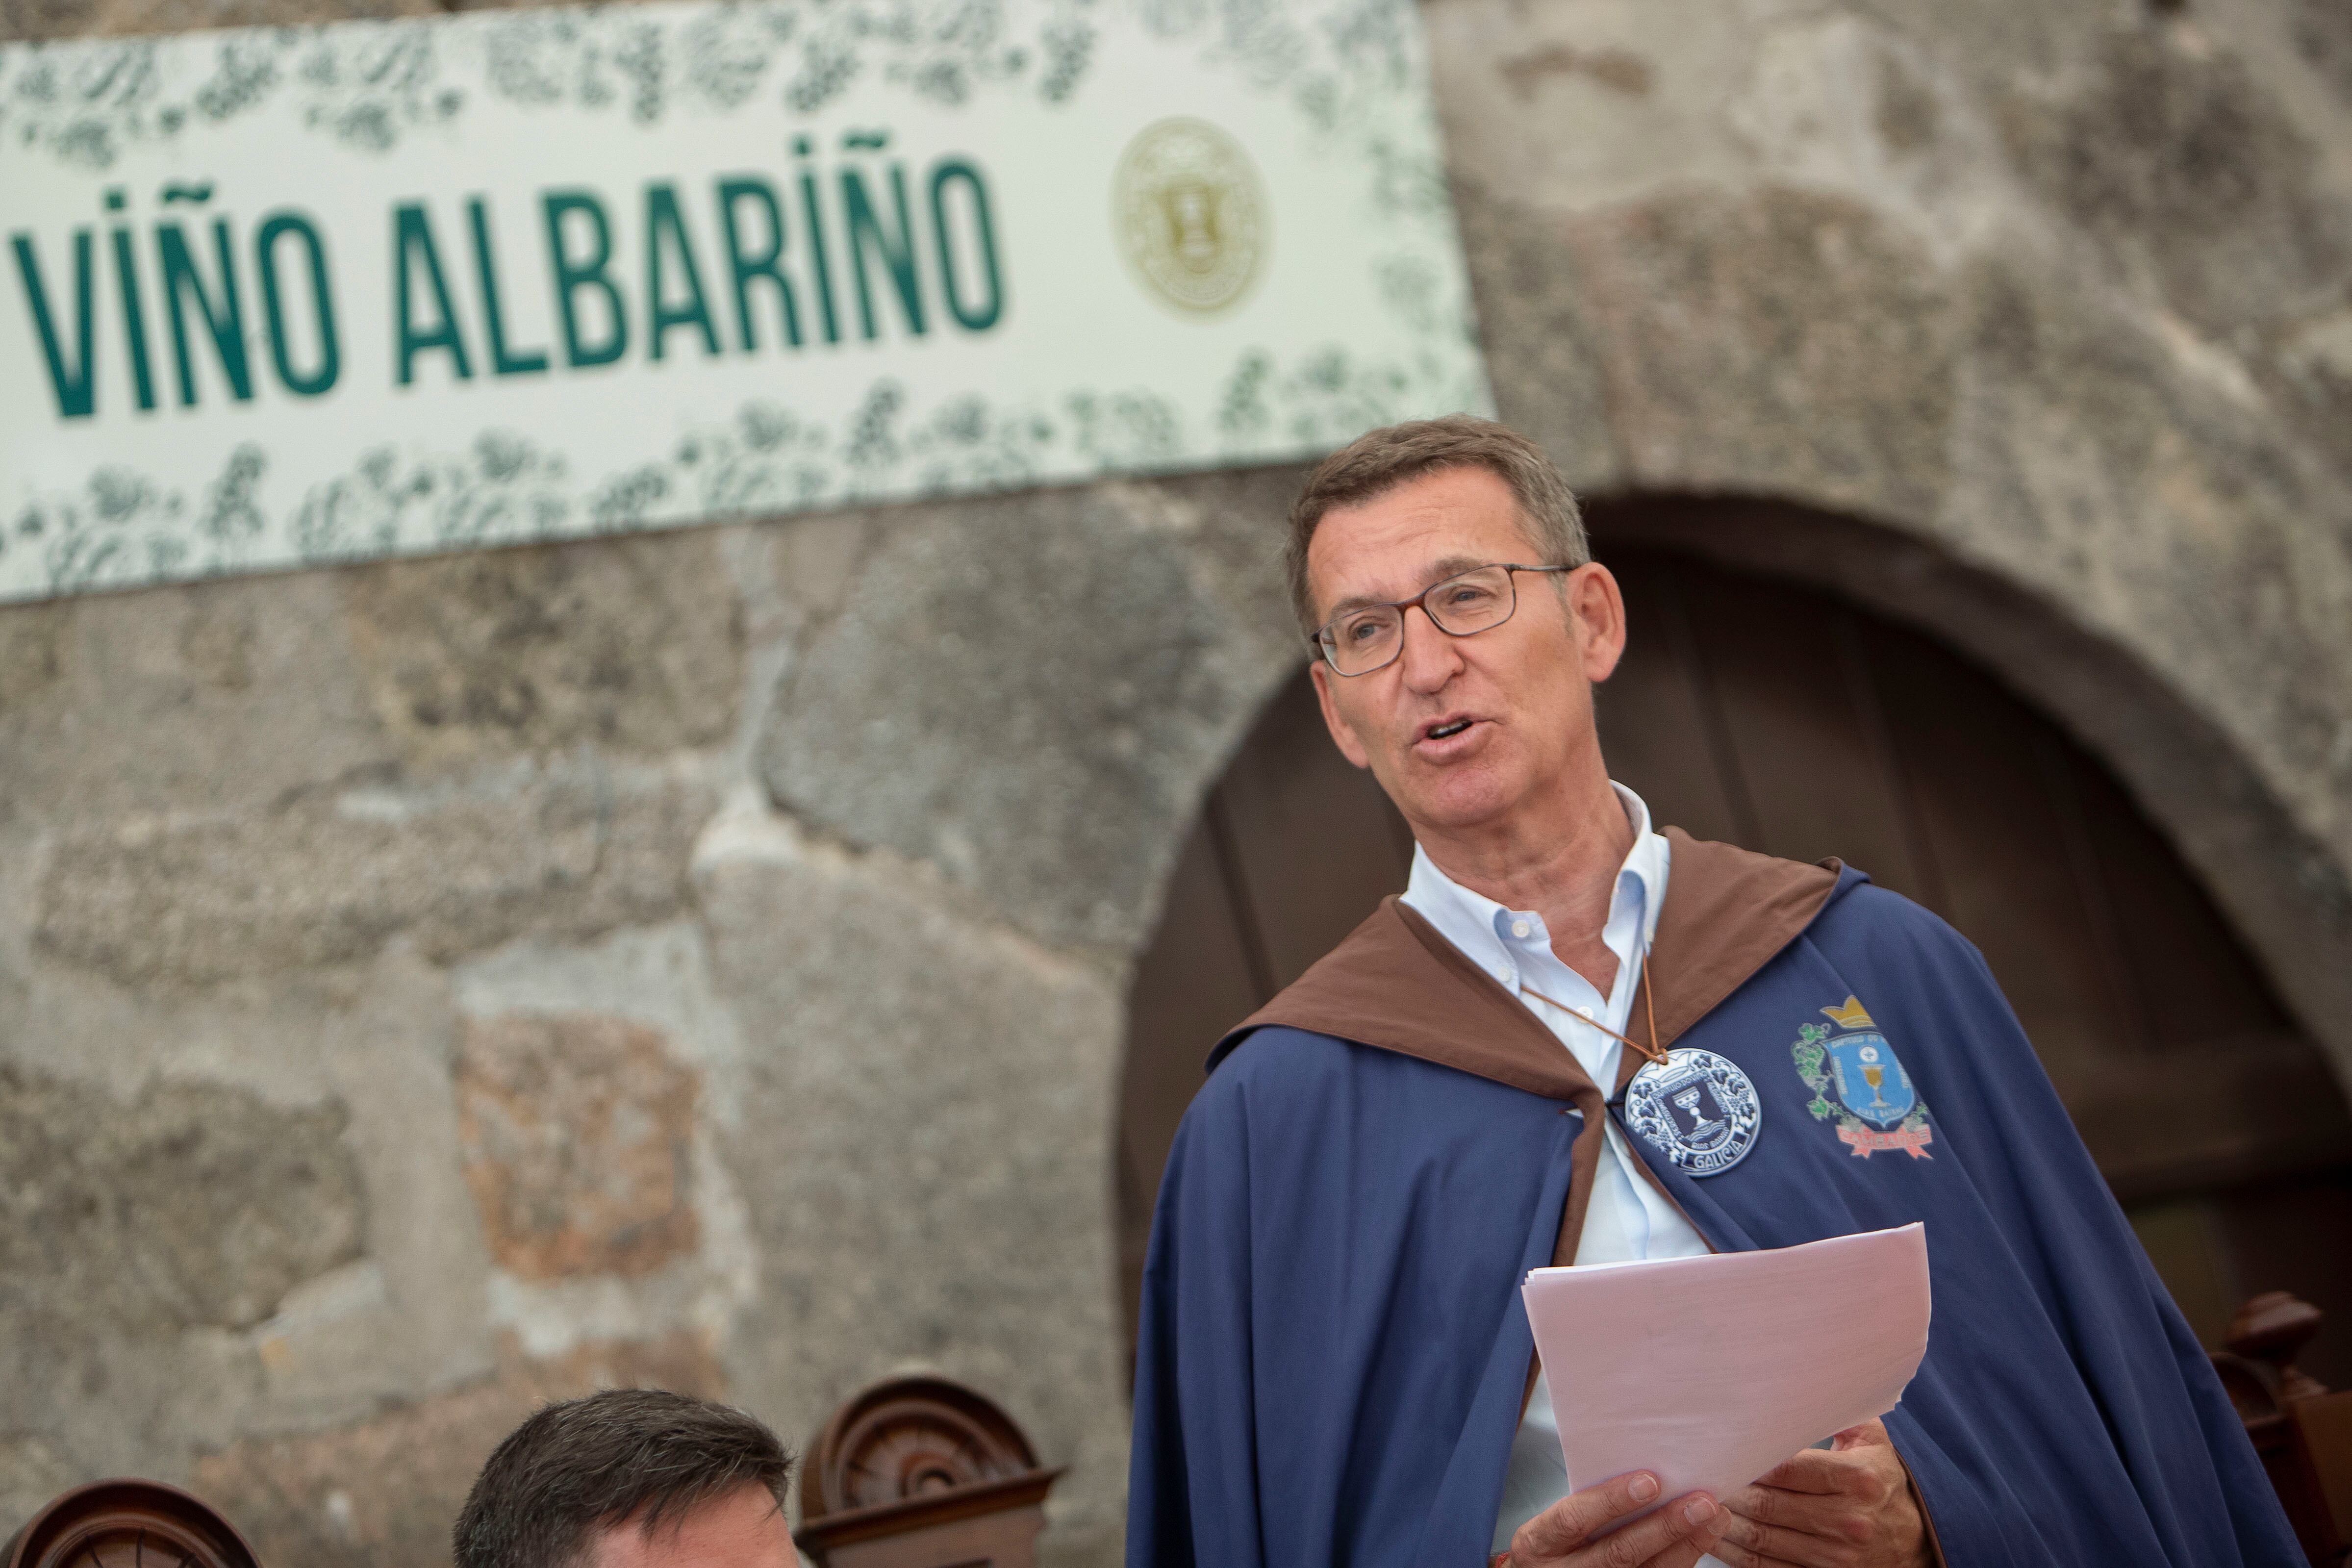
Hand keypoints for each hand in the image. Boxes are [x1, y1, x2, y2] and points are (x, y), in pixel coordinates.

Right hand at [1501, 1469, 1724, 1567]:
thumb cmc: (1556, 1541)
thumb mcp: (1554, 1521)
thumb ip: (1589, 1501)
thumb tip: (1647, 1469)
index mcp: (1539, 1543)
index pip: (1574, 1519)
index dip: (1611, 1501)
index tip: (1651, 1480)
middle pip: (1618, 1553)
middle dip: (1665, 1527)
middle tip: (1703, 1502)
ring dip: (1686, 1546)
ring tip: (1716, 1518)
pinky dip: (1683, 1560)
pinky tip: (1704, 1540)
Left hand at [1710, 1421, 1927, 1567]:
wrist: (1919, 1539)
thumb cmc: (1883, 1480)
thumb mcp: (1873, 1441)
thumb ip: (1838, 1412)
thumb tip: (1801, 1380)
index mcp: (1857, 1479)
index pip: (1785, 1469)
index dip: (1747, 1462)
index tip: (1720, 1452)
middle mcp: (1849, 1520)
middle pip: (1767, 1505)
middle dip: (1728, 1492)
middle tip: (1700, 1477)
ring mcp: (1838, 1556)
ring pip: (1762, 1539)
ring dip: (1724, 1525)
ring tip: (1698, 1506)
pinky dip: (1738, 1555)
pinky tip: (1716, 1539)